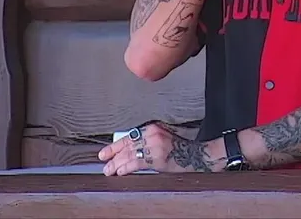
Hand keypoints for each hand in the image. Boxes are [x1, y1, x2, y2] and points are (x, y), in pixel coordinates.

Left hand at [98, 123, 220, 174]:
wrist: (197, 154)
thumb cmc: (182, 147)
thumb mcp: (164, 137)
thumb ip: (148, 140)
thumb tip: (131, 151)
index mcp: (153, 127)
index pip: (129, 136)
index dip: (116, 144)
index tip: (107, 151)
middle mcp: (152, 134)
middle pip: (127, 145)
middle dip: (113, 154)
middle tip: (103, 160)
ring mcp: (154, 146)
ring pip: (129, 155)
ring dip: (117, 163)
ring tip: (109, 169)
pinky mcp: (157, 158)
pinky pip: (137, 163)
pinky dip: (126, 168)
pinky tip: (120, 171)